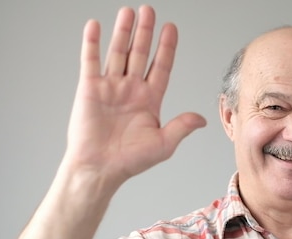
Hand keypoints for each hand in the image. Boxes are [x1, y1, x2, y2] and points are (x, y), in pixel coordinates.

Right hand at [65, 6, 205, 186]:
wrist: (99, 169)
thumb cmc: (130, 161)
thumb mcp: (163, 144)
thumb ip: (181, 126)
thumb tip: (201, 119)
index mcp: (150, 100)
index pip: (161, 66)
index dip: (167, 47)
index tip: (171, 28)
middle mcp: (131, 89)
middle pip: (140, 54)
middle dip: (145, 32)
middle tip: (149, 10)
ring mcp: (110, 87)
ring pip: (118, 53)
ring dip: (123, 32)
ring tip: (128, 12)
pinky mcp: (89, 89)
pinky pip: (91, 61)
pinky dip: (91, 44)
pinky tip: (95, 26)